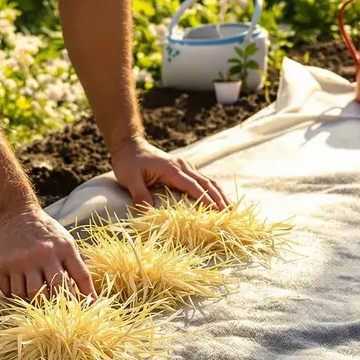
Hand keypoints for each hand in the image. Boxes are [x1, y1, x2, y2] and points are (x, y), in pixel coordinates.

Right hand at [0, 203, 94, 299]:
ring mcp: (21, 261)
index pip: (81, 276)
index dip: (88, 295)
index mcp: (63, 248)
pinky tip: (18, 287)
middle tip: (58, 310)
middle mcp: (43, 255)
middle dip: (59, 304)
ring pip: (30, 295)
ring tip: (35, 293)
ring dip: (34, 299)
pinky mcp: (1, 266)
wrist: (11, 212)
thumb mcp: (63, 240)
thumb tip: (87, 292)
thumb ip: (74, 263)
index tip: (90, 307)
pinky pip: (10, 292)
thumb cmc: (42, 229)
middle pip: (55, 291)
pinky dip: (15, 295)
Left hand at [110, 137, 228, 209]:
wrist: (129, 145)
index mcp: (172, 170)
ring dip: (219, 194)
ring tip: (230, 208)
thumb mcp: (130, 179)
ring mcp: (184, 166)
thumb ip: (140, 195)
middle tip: (230, 213)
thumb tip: (149, 214)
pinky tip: (218, 198)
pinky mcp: (183, 168)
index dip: (206, 199)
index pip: (194, 187)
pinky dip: (212, 190)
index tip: (218, 211)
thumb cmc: (128, 162)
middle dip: (219, 198)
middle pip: (206, 183)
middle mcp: (183, 166)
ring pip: (207, 180)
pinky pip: (202, 179)